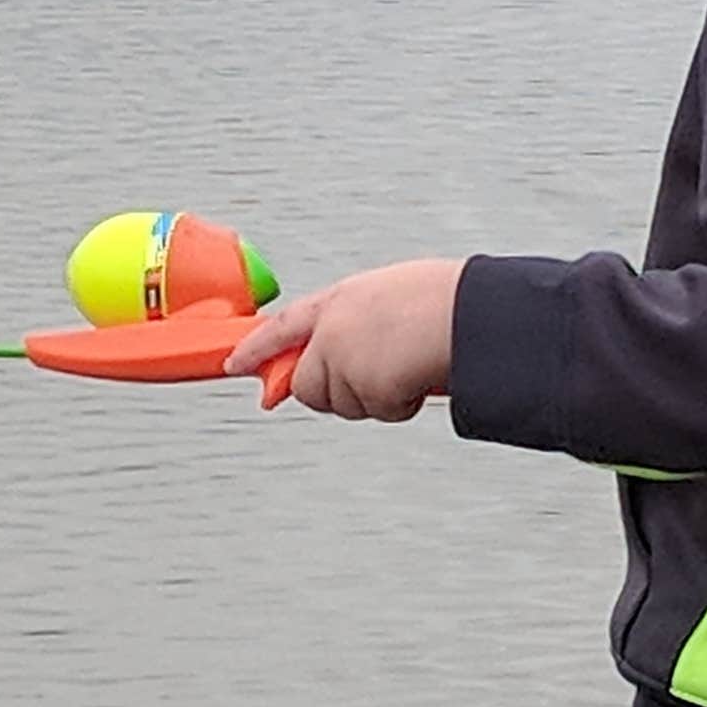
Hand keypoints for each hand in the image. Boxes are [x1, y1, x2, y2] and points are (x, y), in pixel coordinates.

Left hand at [228, 259, 465, 420]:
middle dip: (333, 391)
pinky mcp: (362, 387)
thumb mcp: (388, 295)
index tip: (236, 364)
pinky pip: (377, 411)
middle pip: (307, 385)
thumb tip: (345, 352)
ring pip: (343, 404)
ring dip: (374, 397)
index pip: (281, 326)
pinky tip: (417, 377)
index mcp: (338, 299)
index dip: (256, 348)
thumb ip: (356, 322)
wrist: (469, 314)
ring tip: (407, 365)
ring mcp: (344, 361)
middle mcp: (332, 331)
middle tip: (373, 379)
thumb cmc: (445, 300)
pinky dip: (399, 404)